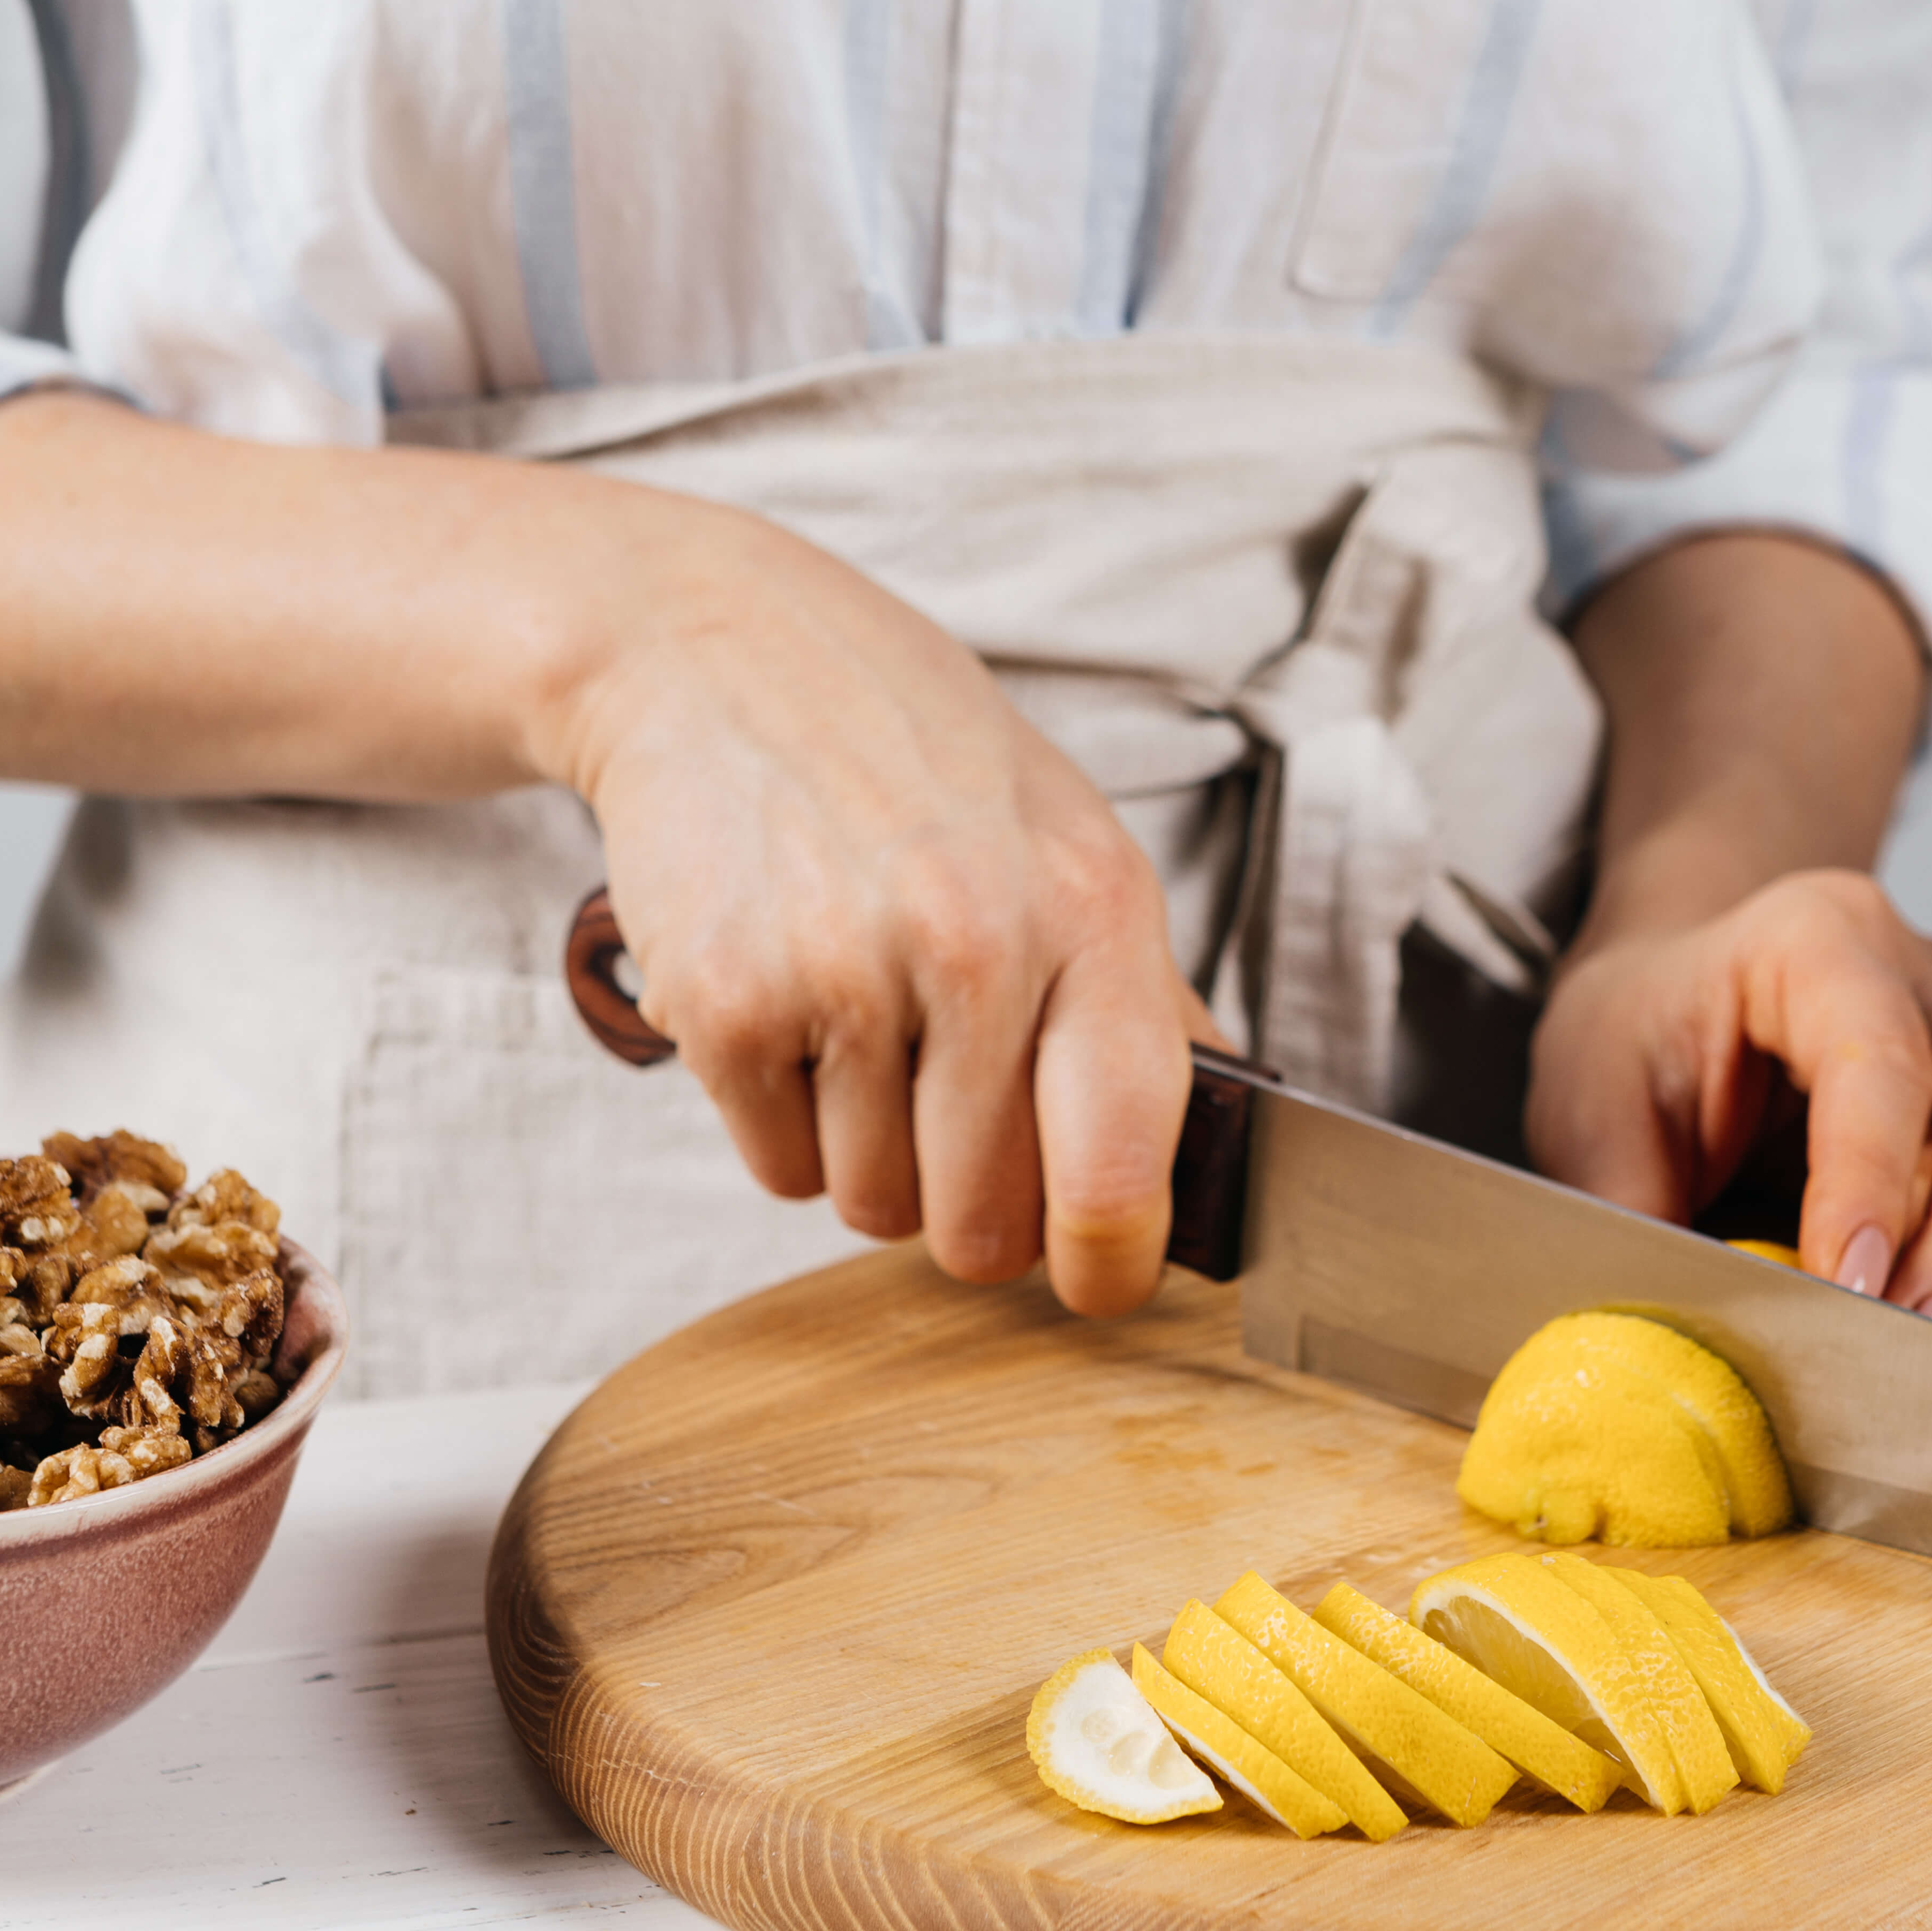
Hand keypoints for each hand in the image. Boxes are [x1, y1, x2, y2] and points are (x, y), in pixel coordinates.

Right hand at [557, 504, 1200, 1314]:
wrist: (718, 653)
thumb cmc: (913, 758)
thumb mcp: (1068, 840)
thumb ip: (1142, 1002)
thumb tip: (1213, 1159)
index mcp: (1091, 908)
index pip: (1122, 1164)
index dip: (1110, 1262)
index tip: (1095, 1278)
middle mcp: (977, 943)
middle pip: (985, 1223)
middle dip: (966, 1204)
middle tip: (941, 1108)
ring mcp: (843, 974)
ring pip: (874, 1208)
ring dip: (866, 1156)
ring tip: (857, 1023)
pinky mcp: (723, 1003)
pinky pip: (779, 1170)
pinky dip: (780, 1122)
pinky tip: (787, 1008)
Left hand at [1525, 870, 1931, 1346]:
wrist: (1677, 987)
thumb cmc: (1640, 1031)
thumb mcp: (1591, 1106)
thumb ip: (1632, 1211)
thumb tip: (1665, 1332)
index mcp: (1812, 939)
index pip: (1878, 1060)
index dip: (1872, 1182)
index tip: (1849, 1287)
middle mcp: (1924, 976)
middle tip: (1925, 1340)